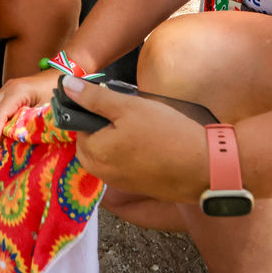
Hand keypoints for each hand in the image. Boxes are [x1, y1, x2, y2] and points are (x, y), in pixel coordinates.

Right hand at [0, 70, 61, 146]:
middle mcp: (9, 87)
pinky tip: (2, 128)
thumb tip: (18, 139)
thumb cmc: (55, 90)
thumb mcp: (45, 110)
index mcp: (18, 91)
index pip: (0, 113)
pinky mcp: (9, 91)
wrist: (58, 77)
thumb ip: (31, 123)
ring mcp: (8, 87)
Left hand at [58, 76, 209, 204]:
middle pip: (91, 142)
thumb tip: (67, 85)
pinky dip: (131, 152)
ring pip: (108, 153)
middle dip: (105, 126)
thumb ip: (94, 97)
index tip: (115, 102)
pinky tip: (152, 142)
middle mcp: (102, 173)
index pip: (79, 126)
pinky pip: (124, 165)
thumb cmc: (166, 133)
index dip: (95, 110)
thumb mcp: (128, 106)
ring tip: (144, 126)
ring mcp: (120, 183)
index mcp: (94, 154)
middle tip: (132, 113)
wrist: (204, 166)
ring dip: (119, 139)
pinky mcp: (137, 187)